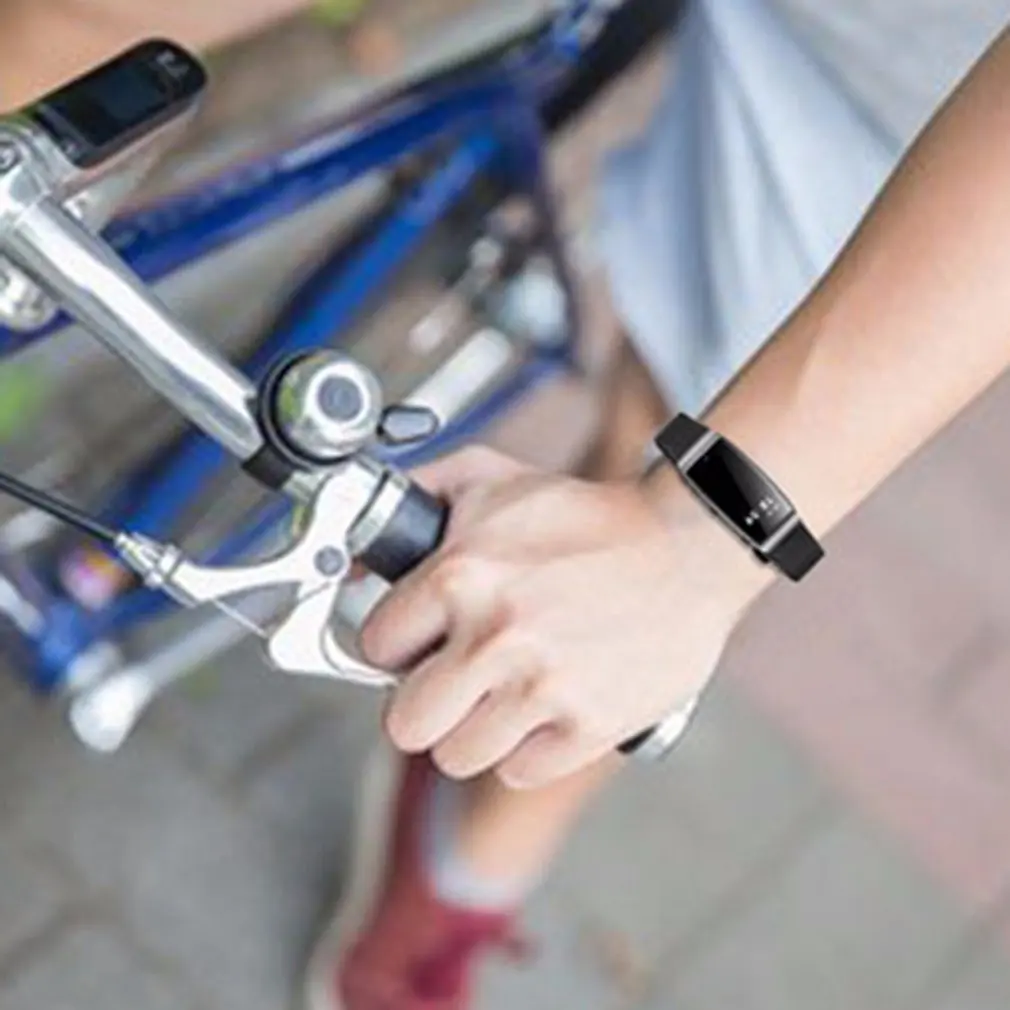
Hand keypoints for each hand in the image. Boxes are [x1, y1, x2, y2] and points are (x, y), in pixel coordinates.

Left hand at [362, 448, 768, 787]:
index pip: (374, 646)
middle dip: (422, 703)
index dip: (393, 644)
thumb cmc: (586, 516)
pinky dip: (529, 748)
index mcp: (461, 576)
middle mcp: (496, 637)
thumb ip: (414, 496)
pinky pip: (519, 770)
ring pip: (456, 756)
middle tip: (452, 681)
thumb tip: (357, 552)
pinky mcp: (589, 726)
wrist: (686, 545)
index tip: (417, 642)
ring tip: (504, 693)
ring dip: (474, 729)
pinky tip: (547, 707)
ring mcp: (544, 688)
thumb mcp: (491, 477)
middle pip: (405, 723)